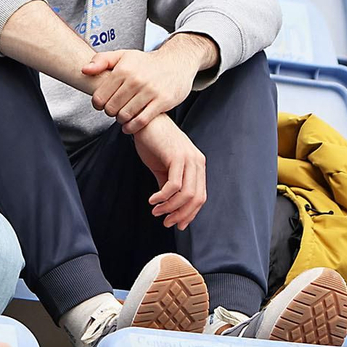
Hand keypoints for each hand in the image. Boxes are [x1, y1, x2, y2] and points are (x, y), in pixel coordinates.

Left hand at [84, 45, 200, 133]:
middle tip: (114, 111)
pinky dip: (132, 127)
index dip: (98, 104)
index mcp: (123, 69)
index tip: (102, 105)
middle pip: (112, 108)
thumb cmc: (147, 62)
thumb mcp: (124, 55)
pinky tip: (129, 126)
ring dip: (121, 120)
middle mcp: (136, 80)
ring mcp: (150, 91)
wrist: (177, 62)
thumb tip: (84, 71)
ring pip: (125, 115)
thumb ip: (102, 60)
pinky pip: (141, 120)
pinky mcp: (162, 101)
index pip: (100, 96)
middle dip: (110, 112)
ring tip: (122, 117)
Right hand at [133, 114, 206, 228]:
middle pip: (197, 198)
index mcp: (197, 166)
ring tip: (156, 212)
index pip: (200, 196)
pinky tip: (153, 200)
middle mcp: (197, 162)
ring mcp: (189, 159)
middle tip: (165, 222)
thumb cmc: (154, 143)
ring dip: (170, 208)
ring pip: (187, 194)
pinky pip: (174, 185)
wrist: (146, 121)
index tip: (177, 225)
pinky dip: (163, 197)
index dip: (190, 213)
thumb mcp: (163, 168)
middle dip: (181, 215)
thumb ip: (168, 186)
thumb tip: (169, 207)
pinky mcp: (177, 156)